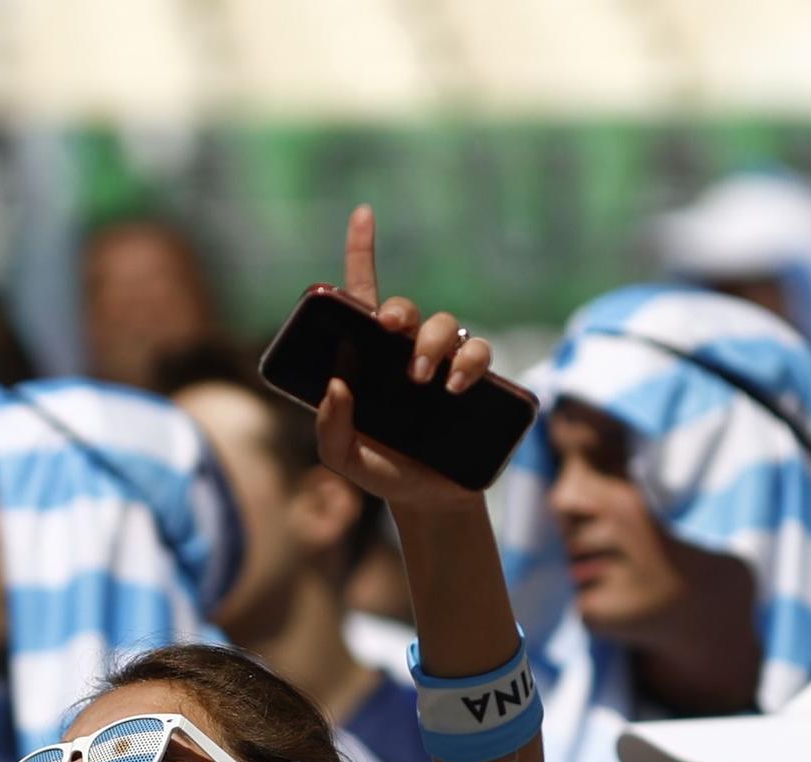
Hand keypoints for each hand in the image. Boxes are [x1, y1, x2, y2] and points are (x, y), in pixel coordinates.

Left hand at [316, 205, 496, 511]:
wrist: (430, 501)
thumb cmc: (382, 471)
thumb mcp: (343, 457)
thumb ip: (329, 426)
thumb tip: (336, 384)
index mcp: (368, 360)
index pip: (363, 296)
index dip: (363, 251)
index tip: (363, 212)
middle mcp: (406, 354)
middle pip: (407, 309)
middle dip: (400, 311)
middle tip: (390, 331)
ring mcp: (444, 365)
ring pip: (447, 325)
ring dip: (435, 343)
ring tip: (424, 379)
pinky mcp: (478, 382)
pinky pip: (481, 352)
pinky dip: (470, 363)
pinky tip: (456, 387)